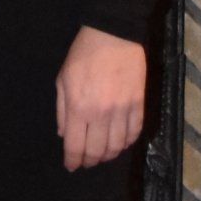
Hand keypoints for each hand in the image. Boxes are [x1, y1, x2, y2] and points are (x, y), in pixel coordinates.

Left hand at [55, 24, 145, 171]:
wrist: (113, 35)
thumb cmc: (83, 55)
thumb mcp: (63, 79)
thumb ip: (62, 110)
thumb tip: (64, 135)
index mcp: (79, 108)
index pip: (76, 146)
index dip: (73, 161)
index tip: (71, 166)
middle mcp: (101, 115)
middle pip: (97, 151)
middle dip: (90, 161)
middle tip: (87, 162)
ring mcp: (122, 111)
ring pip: (118, 146)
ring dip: (109, 154)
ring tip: (103, 154)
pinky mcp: (139, 105)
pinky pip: (135, 132)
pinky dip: (128, 142)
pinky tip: (121, 142)